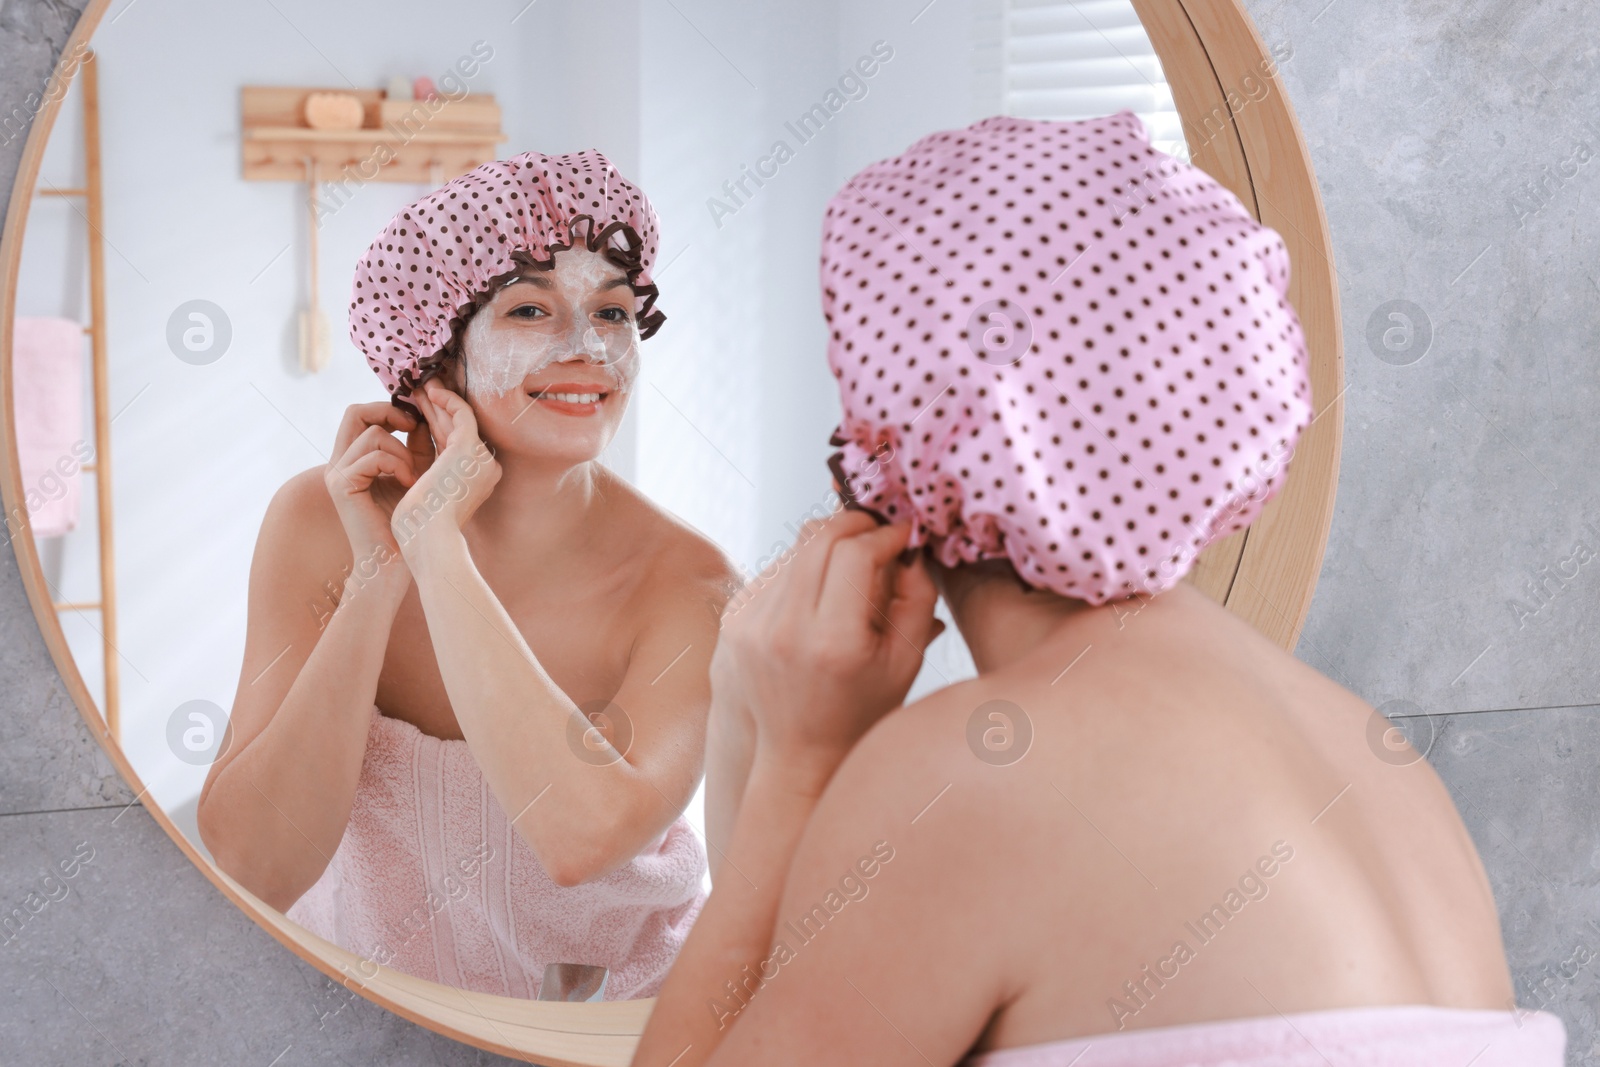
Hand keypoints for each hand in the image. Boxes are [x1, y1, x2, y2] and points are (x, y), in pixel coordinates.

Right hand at [323, 401, 434, 563]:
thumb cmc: (409, 519)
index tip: (416, 419)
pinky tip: (410, 484)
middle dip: (389, 413)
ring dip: (403, 451)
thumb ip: (416, 445)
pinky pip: (373, 456)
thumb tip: (421, 417)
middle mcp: (339, 462)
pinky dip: (398, 466)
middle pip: (354, 412)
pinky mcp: (342, 486)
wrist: (397, 558)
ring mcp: (336, 473)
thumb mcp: (415, 472)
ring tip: (415, 476)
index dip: (389, 408)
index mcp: (352, 458)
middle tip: (414, 427)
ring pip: (371, 434)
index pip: (361, 414)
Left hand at [391, 379, 500, 555]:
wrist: (429, 540)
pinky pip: (460, 413)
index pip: (454, 447)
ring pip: (459, 419)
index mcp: (475, 483)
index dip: (437, 427)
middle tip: (420, 392)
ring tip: (421, 387)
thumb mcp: (424, 494)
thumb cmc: (420, 529)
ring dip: (439, 401)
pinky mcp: (469, 447)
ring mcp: (480, 457)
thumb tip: (411, 451)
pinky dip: (445, 401)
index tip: (420, 413)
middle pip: (456, 431)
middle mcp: (485, 469)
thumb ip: (425, 470)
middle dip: (437, 410)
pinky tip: (429, 393)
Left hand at [713, 509, 942, 788]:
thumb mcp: (906, 661)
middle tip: (880, 531)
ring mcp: (751, 623)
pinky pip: (774, 569)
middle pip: (819, 537)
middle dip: (856, 523)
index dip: (886, 535)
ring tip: (853, 569)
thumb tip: (909, 545)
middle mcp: (784, 629)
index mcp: (832, 642)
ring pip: (795, 548)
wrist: (800, 753)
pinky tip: (820, 596)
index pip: (856, 553)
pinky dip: (803, 569)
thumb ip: (917, 596)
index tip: (904, 535)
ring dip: (829, 545)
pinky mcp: (733, 619)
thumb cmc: (860, 712)